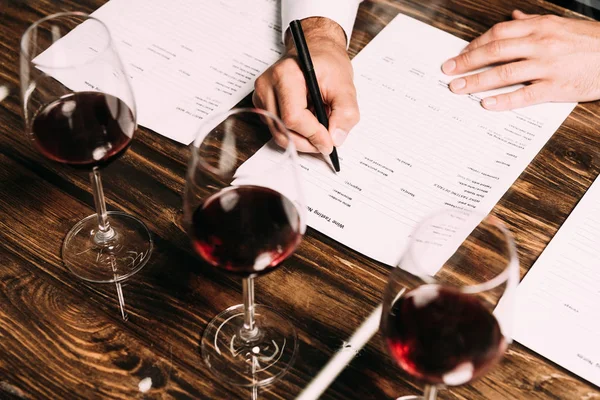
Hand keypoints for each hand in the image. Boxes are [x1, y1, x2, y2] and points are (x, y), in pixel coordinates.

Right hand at [253, 17, 358, 153]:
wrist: (316, 50)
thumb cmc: (327, 63)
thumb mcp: (345, 86)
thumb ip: (345, 113)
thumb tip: (336, 138)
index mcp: (285, 75)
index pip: (294, 117)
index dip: (313, 135)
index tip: (329, 143)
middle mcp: (267, 85)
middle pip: (283, 130)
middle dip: (308, 142)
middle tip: (326, 142)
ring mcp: (262, 96)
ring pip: (279, 134)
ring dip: (302, 139)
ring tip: (319, 128)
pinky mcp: (262, 105)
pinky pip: (277, 129)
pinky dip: (295, 133)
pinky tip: (308, 122)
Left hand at [442, 10, 599, 109]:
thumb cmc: (590, 41)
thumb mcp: (561, 24)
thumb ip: (533, 22)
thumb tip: (514, 16)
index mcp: (540, 27)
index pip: (498, 33)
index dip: (475, 44)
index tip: (459, 54)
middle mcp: (541, 44)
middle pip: (495, 51)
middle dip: (467, 62)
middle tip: (448, 72)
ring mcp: (548, 66)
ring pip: (504, 73)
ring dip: (477, 81)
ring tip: (458, 88)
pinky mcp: (557, 87)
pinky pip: (525, 95)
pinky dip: (503, 100)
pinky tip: (487, 104)